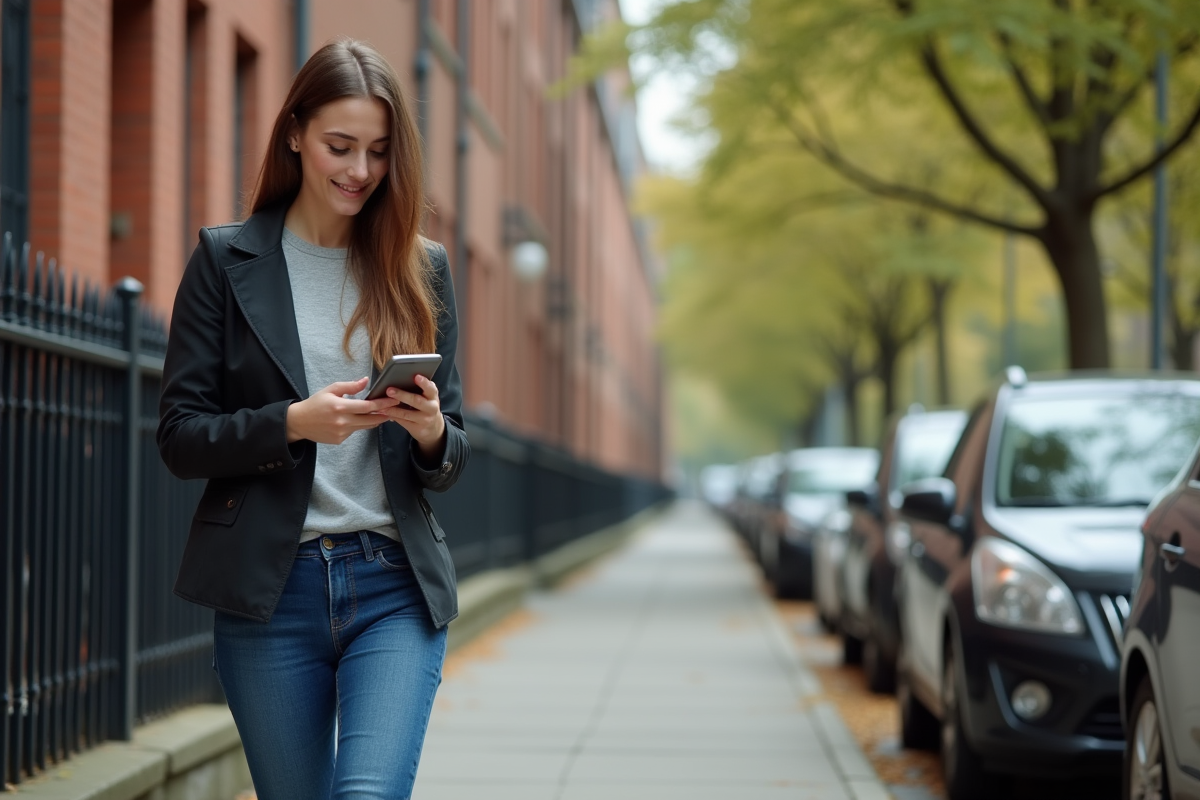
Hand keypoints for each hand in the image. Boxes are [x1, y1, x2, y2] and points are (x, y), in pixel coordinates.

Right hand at [285, 377, 400, 443]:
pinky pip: (354, 431)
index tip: (394, 400)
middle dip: (384, 414)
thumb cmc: (315, 403)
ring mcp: (341, 433)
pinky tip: (357, 420)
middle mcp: (342, 422)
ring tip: (383, 413)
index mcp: (340, 407)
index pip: (367, 407)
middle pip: (370, 419)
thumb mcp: (331, 390)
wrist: (299, 422)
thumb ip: (350, 386)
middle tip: (395, 408)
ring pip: (364, 426)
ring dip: (375, 420)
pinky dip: (358, 425)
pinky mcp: (339, 440)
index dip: (383, 404)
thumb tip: (366, 381)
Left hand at [372, 374, 445, 457]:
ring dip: (392, 409)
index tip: (416, 376)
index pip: (430, 388)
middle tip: (389, 390)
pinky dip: (392, 416)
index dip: (424, 382)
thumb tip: (401, 378)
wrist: (433, 428)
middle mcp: (431, 408)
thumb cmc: (426, 407)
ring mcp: (424, 419)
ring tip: (381, 405)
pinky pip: (402, 421)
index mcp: (433, 396)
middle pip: (416, 401)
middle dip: (402, 395)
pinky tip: (384, 412)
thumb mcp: (428, 397)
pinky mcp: (417, 428)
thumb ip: (421, 389)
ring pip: (406, 413)